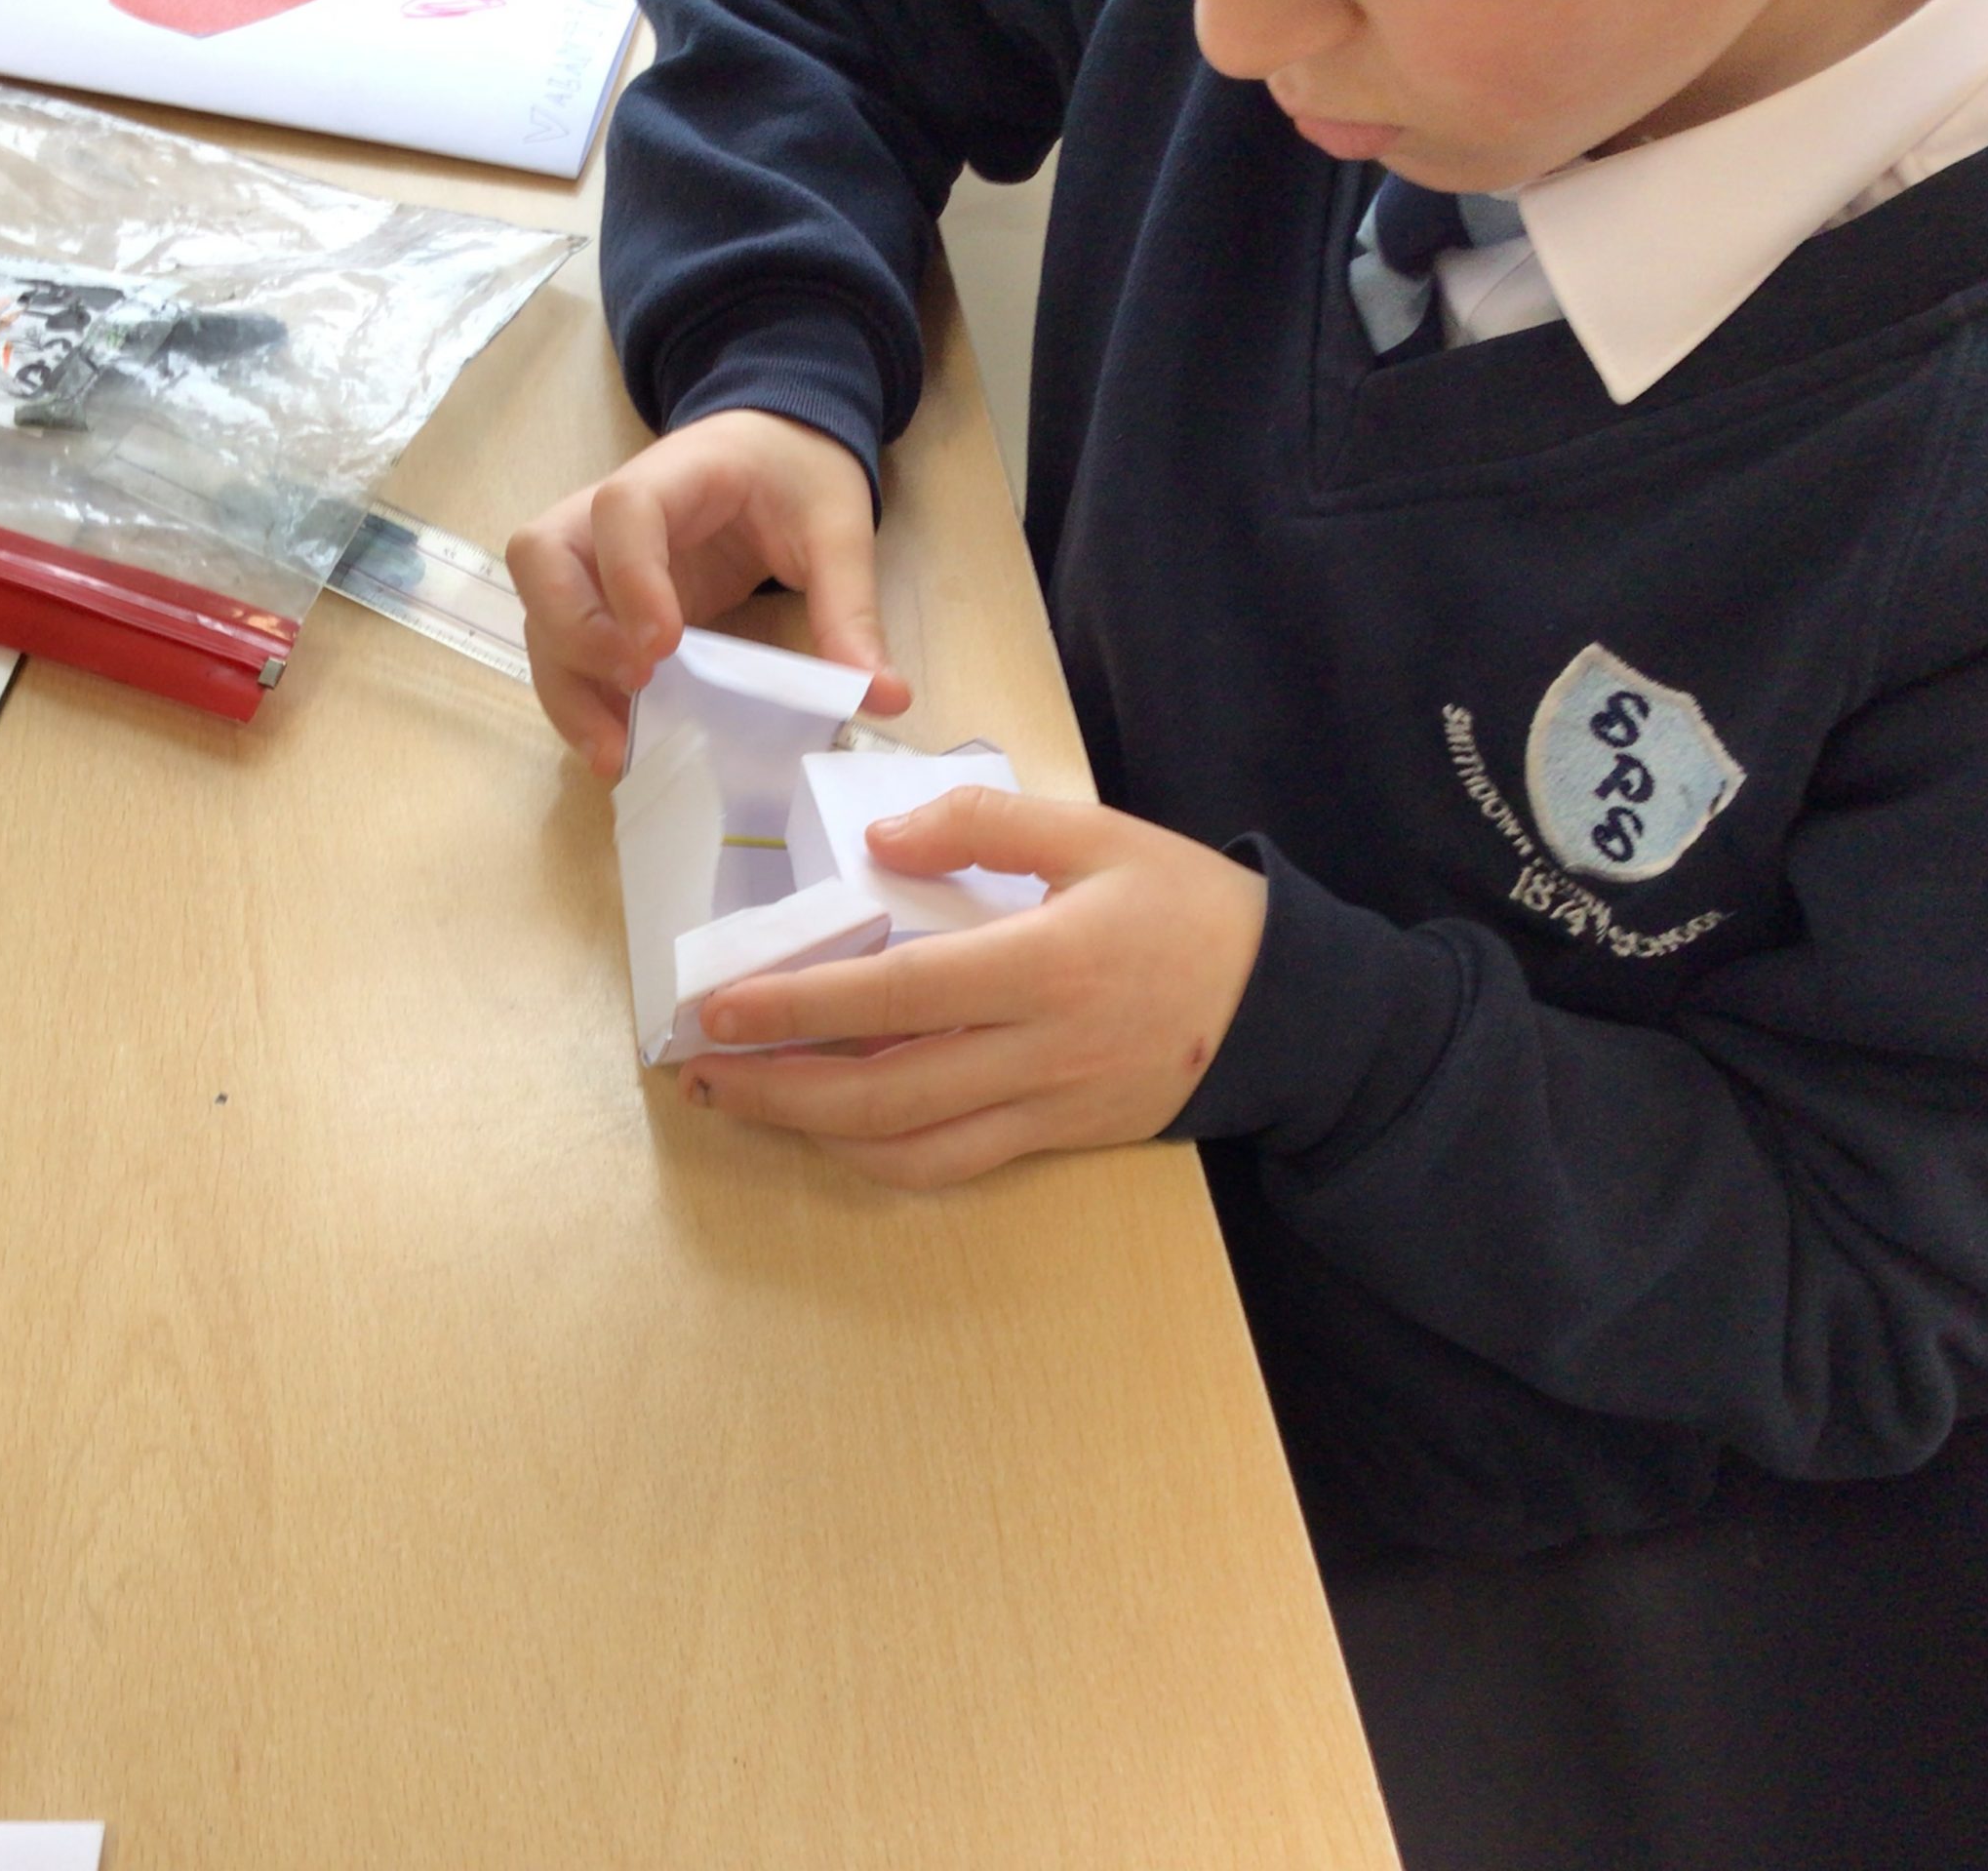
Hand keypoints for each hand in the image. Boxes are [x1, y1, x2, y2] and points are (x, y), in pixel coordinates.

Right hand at [506, 409, 910, 778]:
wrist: (772, 447)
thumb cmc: (795, 474)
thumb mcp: (838, 528)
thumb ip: (852, 609)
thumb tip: (885, 696)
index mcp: (676, 474)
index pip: (623, 510)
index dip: (630, 576)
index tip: (663, 647)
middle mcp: (609, 511)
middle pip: (541, 556)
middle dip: (572, 631)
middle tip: (634, 685)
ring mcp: (595, 556)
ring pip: (539, 610)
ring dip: (565, 683)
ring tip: (616, 750)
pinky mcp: (600, 598)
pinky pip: (564, 646)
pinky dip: (579, 697)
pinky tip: (620, 743)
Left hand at [677, 788, 1268, 1186]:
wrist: (1287, 1010)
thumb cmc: (1189, 909)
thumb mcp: (1099, 833)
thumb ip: (986, 822)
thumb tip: (881, 840)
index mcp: (1042, 964)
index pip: (895, 993)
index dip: (798, 1005)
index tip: (720, 1005)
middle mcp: (1035, 1051)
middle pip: (880, 1094)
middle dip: (775, 1088)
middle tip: (700, 1067)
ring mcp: (1043, 1107)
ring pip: (906, 1148)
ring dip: (810, 1131)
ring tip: (743, 1097)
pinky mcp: (1053, 1139)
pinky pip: (948, 1165)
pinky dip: (875, 1154)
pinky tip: (828, 1124)